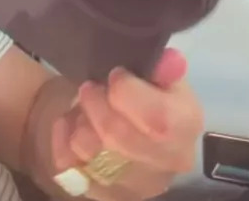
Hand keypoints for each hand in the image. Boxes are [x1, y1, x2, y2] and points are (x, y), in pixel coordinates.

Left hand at [51, 49, 203, 199]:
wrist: (127, 127)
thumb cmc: (145, 94)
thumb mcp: (157, 73)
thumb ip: (162, 67)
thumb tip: (169, 60)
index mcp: (186, 126)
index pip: (156, 120)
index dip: (126, 92)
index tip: (115, 75)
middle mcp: (167, 163)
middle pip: (116, 135)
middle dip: (95, 103)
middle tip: (91, 87)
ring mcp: (136, 185)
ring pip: (89, 151)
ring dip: (80, 121)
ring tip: (85, 108)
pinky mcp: (105, 193)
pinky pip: (68, 163)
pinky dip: (62, 138)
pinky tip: (71, 124)